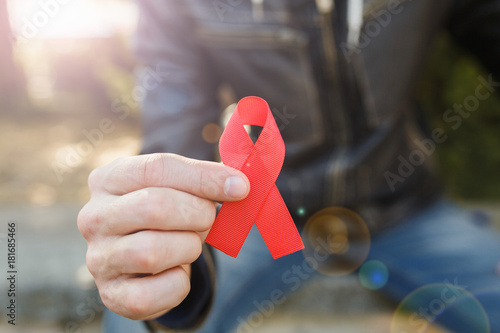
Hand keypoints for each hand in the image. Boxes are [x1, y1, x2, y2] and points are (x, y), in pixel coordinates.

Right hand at [77, 153, 248, 319]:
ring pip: (152, 251)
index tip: (240, 187)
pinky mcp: (112, 295)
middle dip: (197, 213)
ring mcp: (98, 258)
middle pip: (155, 206)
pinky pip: (156, 292)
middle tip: (209, 218)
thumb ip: (206, 180)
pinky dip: (179, 283)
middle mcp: (94, 217)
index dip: (204, 177)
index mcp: (108, 179)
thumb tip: (238, 185)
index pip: (158, 168)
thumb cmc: (167, 213)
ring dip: (188, 247)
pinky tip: (177, 270)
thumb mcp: (179, 187)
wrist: (144, 257)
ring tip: (189, 243)